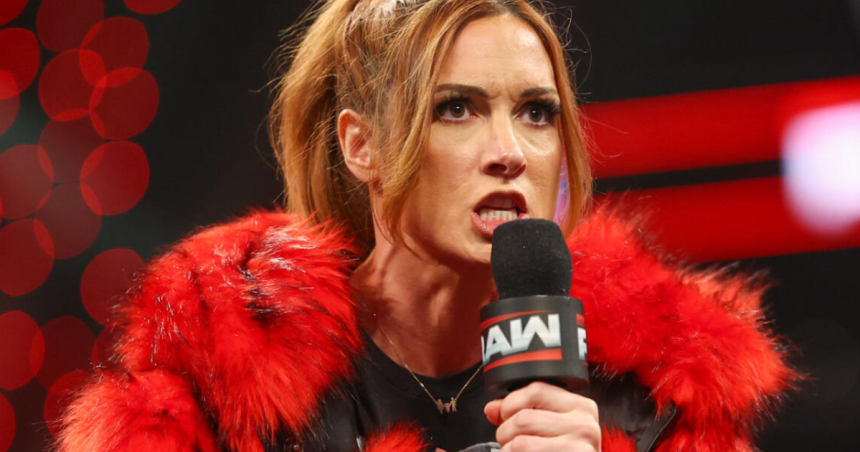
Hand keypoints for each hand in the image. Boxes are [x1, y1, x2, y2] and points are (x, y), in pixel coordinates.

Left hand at [484, 381, 600, 451]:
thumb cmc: (562, 451)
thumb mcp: (548, 428)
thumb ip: (520, 412)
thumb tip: (492, 409)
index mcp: (580, 407)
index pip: (536, 390)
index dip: (511, 404)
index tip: (507, 416)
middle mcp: (584, 425)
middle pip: (523, 418)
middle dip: (505, 433)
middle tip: (511, 443)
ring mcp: (578, 448)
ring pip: (520, 443)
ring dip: (508, 451)